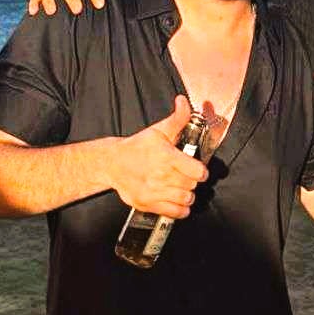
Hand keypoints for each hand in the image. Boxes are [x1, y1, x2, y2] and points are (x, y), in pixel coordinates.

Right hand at [105, 96, 208, 217]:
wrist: (112, 163)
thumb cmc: (137, 146)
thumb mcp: (158, 130)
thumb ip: (177, 118)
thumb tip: (184, 101)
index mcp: (166, 156)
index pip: (197, 171)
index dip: (201, 171)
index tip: (198, 170)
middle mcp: (160, 175)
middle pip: (192, 185)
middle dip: (192, 181)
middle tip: (186, 177)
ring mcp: (153, 191)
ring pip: (185, 199)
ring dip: (187, 195)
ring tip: (182, 188)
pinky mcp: (147, 203)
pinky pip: (174, 213)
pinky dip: (180, 210)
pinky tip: (177, 201)